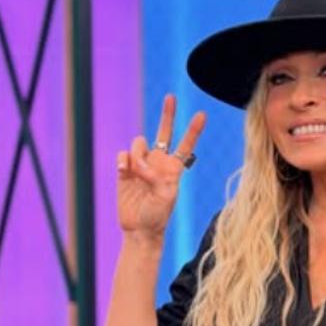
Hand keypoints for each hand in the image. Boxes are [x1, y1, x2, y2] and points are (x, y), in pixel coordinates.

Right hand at [116, 94, 205, 241]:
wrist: (139, 229)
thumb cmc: (158, 216)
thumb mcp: (166, 198)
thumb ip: (158, 178)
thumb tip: (142, 166)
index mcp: (174, 168)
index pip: (186, 145)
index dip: (193, 130)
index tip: (202, 114)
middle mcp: (159, 162)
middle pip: (164, 132)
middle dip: (168, 115)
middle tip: (171, 97)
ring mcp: (141, 165)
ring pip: (139, 143)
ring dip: (137, 156)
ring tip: (138, 175)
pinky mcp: (125, 170)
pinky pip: (123, 154)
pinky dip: (123, 160)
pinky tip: (125, 172)